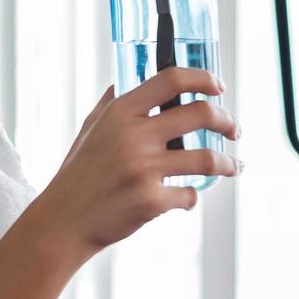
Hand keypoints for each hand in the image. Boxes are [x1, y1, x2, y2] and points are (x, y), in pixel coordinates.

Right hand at [35, 67, 240, 261]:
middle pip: (200, 114)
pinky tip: (186, 197)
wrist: (64, 220)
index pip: (171, 80)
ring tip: (233, 166)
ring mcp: (144, 169)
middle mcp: (134, 136)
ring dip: (228, 163)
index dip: (202, 79)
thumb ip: (112, 102)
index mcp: (121, 113)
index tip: (218, 88)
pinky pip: (189, 195)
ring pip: (207, 158)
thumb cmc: (78, 173)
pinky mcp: (151, 201)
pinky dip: (192, 197)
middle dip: (227, 121)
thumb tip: (128, 78)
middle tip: (234, 130)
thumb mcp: (90, 128)